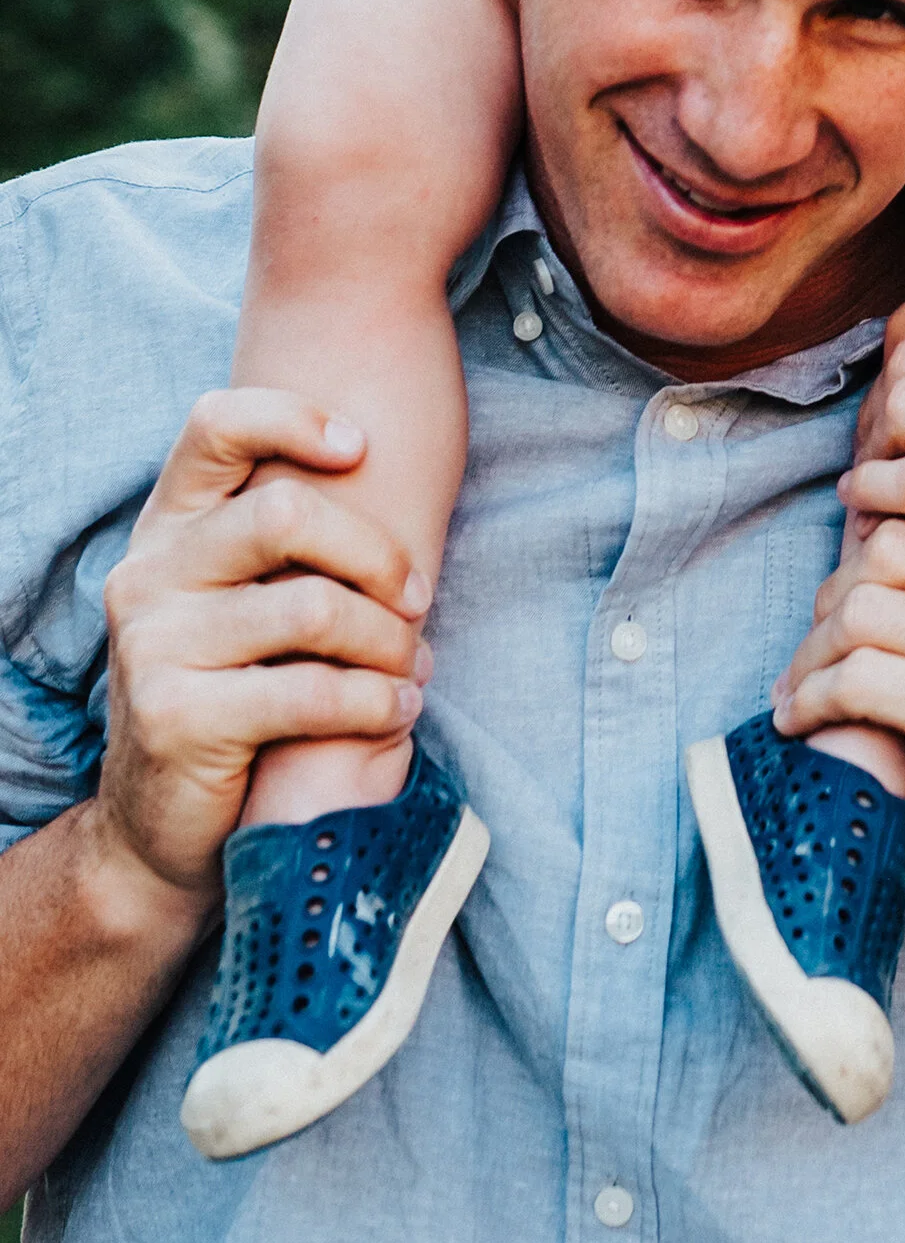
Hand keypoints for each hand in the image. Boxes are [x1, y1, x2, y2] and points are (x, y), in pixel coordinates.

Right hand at [95, 392, 433, 913]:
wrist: (161, 826)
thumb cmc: (235, 690)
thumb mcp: (241, 600)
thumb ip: (284, 540)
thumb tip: (393, 466)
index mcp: (166, 527)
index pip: (216, 424)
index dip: (294, 416)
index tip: (361, 445)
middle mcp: (148, 575)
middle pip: (286, 514)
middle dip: (377, 554)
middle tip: (418, 597)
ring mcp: (154, 646)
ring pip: (311, 608)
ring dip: (389, 641)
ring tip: (413, 666)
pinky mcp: (178, 718)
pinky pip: (310, 692)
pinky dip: (376, 701)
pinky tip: (397, 709)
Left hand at [772, 514, 904, 941]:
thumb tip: (864, 518)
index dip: (859, 552)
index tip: (833, 601)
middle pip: (892, 552)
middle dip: (828, 600)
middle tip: (808, 654)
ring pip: (867, 614)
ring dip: (809, 655)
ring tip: (795, 692)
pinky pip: (862, 683)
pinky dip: (811, 700)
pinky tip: (800, 723)